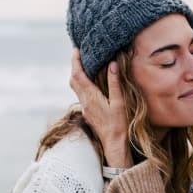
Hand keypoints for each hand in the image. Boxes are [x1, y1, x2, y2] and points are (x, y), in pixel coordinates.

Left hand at [70, 49, 131, 167]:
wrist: (113, 144)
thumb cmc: (118, 124)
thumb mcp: (119, 102)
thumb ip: (114, 83)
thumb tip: (112, 64)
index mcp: (91, 97)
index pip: (78, 74)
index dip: (76, 61)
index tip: (77, 49)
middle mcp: (84, 101)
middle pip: (73, 80)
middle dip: (74, 65)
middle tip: (79, 54)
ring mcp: (85, 108)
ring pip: (75, 87)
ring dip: (77, 74)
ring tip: (84, 65)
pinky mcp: (88, 112)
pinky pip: (81, 94)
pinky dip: (82, 84)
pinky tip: (90, 83)